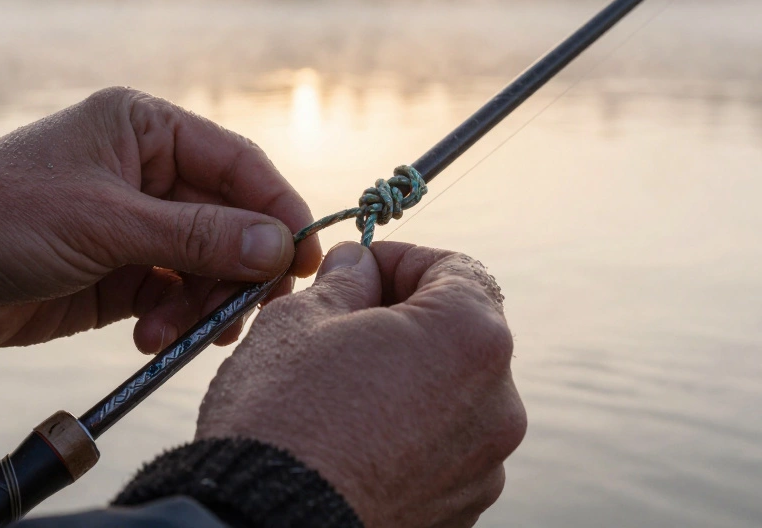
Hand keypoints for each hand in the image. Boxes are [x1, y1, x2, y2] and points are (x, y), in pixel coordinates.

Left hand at [0, 87, 322, 349]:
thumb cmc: (2, 218)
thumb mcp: (105, 223)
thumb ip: (197, 236)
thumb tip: (280, 246)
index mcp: (145, 128)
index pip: (237, 163)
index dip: (277, 210)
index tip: (305, 259)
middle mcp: (147, 171)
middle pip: (230, 220)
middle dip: (236, 269)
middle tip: (240, 312)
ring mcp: (135, 225)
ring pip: (206, 265)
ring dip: (200, 303)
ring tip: (170, 333)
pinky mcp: (120, 273)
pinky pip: (173, 295)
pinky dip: (172, 320)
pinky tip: (146, 336)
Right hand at [196, 241, 524, 527]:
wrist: (263, 525)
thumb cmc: (281, 416)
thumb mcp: (301, 319)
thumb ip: (345, 280)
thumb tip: (358, 266)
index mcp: (471, 337)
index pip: (458, 269)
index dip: (402, 260)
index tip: (358, 270)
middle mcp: (498, 403)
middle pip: (459, 336)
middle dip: (405, 321)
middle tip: (341, 326)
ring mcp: (484, 466)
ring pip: (452, 398)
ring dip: (409, 382)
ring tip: (340, 393)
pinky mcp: (461, 513)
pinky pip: (441, 454)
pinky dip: (408, 438)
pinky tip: (352, 442)